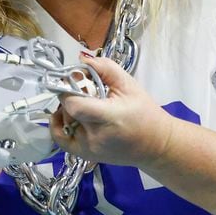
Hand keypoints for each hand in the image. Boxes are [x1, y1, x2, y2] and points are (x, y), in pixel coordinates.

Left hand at [52, 52, 175, 167]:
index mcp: (109, 117)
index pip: (74, 104)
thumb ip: (104, 68)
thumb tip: (81, 59)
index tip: (77, 81)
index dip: (69, 90)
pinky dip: (59, 124)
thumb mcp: (129, 84)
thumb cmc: (144, 113)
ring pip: (63, 121)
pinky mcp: (83, 155)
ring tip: (86, 105)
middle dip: (71, 96)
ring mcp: (87, 148)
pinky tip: (67, 115)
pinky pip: (59, 138)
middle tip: (86, 92)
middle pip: (67, 110)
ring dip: (68, 109)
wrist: (156, 145)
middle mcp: (95, 136)